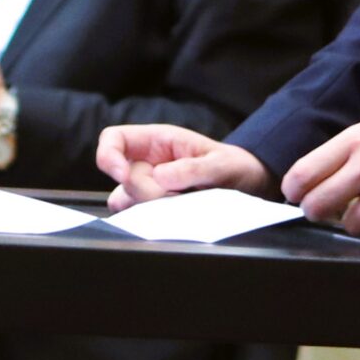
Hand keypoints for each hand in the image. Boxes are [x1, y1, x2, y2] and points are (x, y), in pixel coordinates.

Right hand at [96, 124, 272, 209]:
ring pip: (127, 200)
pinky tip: (178, 217)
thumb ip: (192, 169)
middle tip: (181, 196)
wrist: (250, 186)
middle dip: (148, 191)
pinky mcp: (155, 208)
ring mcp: (149, 186)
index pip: (113, 139)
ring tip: (184, 206)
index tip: (122, 175)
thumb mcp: (221, 164)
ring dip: (150, 208)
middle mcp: (148, 162)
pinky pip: (139, 216)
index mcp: (157, 141)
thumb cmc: (235, 167)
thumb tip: (160, 177)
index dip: (109, 155)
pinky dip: (153, 220)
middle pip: (123, 177)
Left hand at [280, 102, 359, 239]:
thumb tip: (315, 178)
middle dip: (318, 211)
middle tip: (327, 209)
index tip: (296, 195)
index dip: (294, 190)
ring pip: (352, 225)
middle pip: (319, 205)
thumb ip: (344, 151)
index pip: (304, 173)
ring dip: (359, 220)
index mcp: (354, 141)